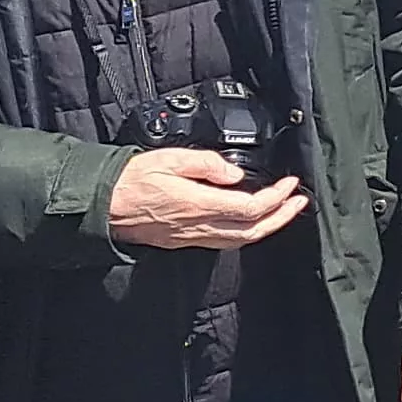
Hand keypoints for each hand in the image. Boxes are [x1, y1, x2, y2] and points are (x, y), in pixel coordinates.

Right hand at [106, 146, 306, 249]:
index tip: (290, 184)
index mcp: (198, 204)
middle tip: (299, 202)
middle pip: (252, 230)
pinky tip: (251, 224)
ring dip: (267, 228)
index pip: (250, 208)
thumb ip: (206, 164)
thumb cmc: (130, 180)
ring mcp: (191, 237)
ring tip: (283, 213)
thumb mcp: (169, 158)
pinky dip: (245, 234)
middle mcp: (198, 226)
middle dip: (281, 217)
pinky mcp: (183, 241)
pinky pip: (223, 243)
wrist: (102, 204)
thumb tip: (235, 174)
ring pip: (240, 240)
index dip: (276, 197)